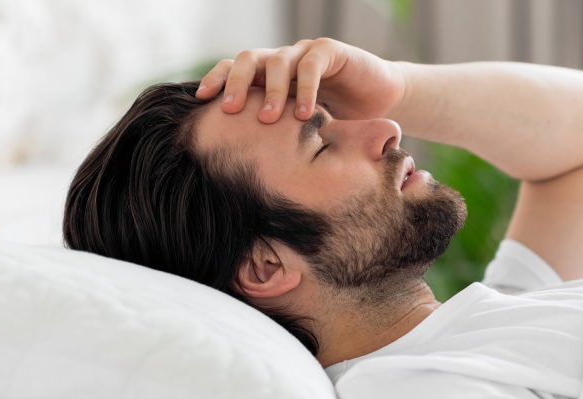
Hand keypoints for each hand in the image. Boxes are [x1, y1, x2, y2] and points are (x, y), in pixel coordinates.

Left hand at [195, 38, 406, 123]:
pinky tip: (306, 114)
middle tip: (231, 111)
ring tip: (270, 119)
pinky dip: (306, 89)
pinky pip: (312, 64)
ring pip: (279, 62)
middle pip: (249, 60)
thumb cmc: (339, 118)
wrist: (380, 101)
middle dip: (236, 84)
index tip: (201, 102)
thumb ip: (276, 133)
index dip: (217, 81)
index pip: (235, 69)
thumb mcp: (300, 128)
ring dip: (272, 92)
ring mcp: (306, 53)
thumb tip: (237, 162)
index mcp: (270, 75)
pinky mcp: (331, 52)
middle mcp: (284, 59)